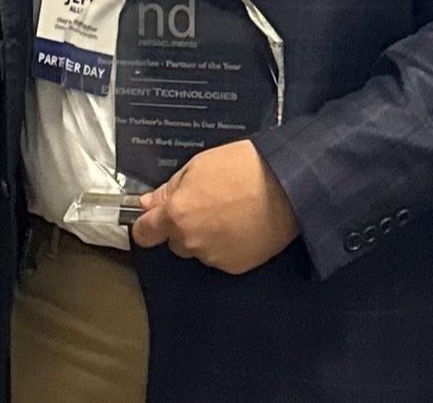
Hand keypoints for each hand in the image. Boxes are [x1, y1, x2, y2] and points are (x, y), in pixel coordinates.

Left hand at [128, 140, 298, 273]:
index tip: (153, 218)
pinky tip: (241, 226)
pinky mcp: (236, 266)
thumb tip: (147, 204)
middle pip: (174, 241)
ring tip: (229, 213)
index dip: (147, 224)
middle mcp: (191, 242)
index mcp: (177, 215)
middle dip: (183, 226)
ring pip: (198, 250)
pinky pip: (220, 257)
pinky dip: (226, 245)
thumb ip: (168, 189)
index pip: (144, 233)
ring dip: (205, 236)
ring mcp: (214, 257)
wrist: (288, 187)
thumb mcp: (198, 166)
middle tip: (206, 204)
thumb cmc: (243, 168)